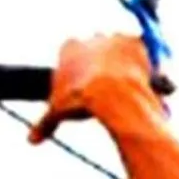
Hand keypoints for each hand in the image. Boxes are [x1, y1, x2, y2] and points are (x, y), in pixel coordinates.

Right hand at [32, 35, 155, 141]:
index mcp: (69, 48)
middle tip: (107, 87)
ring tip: (128, 85)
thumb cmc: (82, 101)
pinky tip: (147, 79)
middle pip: (97, 49)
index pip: (71, 54)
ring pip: (120, 48)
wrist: (113, 94)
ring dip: (124, 62)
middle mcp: (92, 38)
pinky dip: (145, 63)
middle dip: (101, 64)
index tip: (83, 86)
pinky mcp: (137, 42)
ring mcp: (116, 38)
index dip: (78, 70)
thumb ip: (46, 123)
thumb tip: (31, 140)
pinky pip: (143, 50)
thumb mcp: (59, 112)